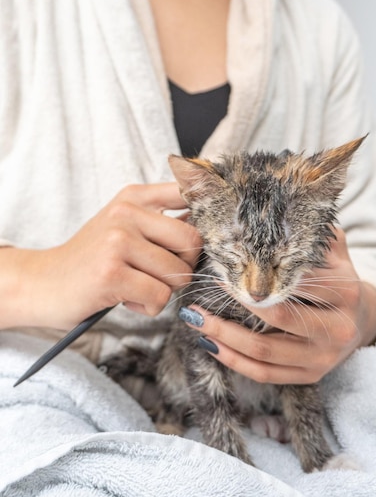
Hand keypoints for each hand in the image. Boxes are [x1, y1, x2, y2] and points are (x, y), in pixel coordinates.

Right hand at [0, 183, 200, 329]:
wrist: (43, 283)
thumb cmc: (92, 259)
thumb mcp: (123, 226)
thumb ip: (160, 220)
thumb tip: (211, 226)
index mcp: (134, 197)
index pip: (187, 191)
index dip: (207, 210)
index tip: (201, 232)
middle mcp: (127, 213)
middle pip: (192, 241)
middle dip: (184, 266)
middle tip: (159, 274)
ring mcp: (118, 241)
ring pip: (177, 273)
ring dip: (163, 290)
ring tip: (135, 286)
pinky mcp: (112, 273)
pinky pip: (159, 295)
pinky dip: (149, 305)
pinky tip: (126, 298)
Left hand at [180, 227, 375, 383]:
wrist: (363, 316)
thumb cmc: (336, 276)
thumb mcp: (332, 250)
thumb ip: (308, 234)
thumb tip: (267, 216)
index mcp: (344, 291)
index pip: (292, 285)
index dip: (252, 281)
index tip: (220, 272)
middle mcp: (338, 328)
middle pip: (276, 320)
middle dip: (230, 311)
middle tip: (196, 302)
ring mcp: (324, 358)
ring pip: (265, 353)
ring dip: (224, 338)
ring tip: (195, 322)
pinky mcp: (311, 376)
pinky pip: (266, 375)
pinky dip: (235, 361)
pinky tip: (211, 345)